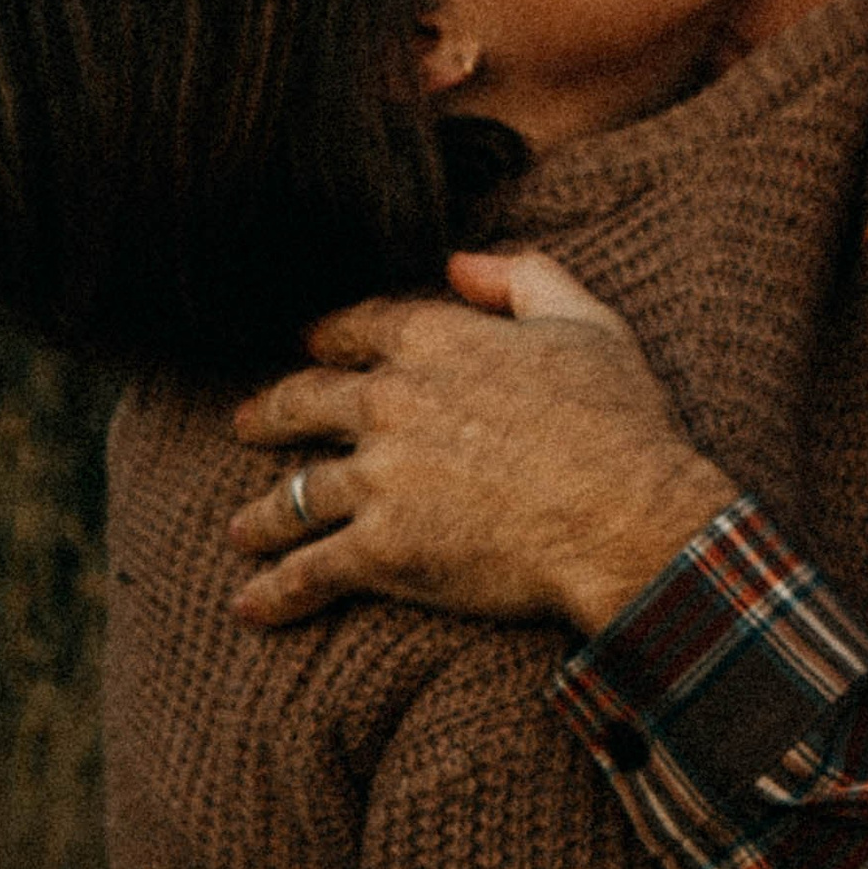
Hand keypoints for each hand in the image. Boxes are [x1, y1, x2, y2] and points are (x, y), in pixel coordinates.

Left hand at [227, 250, 731, 636]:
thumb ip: (521, 277)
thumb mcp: (586, 320)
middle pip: (305, 400)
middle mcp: (391, 400)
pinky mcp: (380, 548)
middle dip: (268, 414)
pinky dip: (276, 591)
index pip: (360, 326)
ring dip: (265, 514)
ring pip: (297, 492)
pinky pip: (311, 570)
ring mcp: (379, 476)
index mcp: (435, 338)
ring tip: (244, 529)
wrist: (623, 515)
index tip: (309, 343)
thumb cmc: (618, 420)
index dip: (330, 334)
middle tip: (245, 425)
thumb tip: (458, 262)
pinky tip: (251, 605)